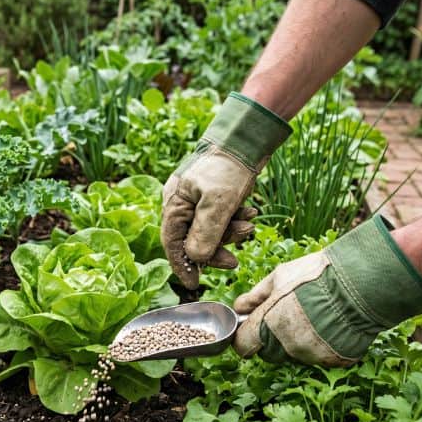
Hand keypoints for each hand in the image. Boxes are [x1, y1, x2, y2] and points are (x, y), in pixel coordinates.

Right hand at [161, 93, 291, 288]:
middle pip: (193, 240)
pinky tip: (250, 213)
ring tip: (249, 225)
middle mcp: (183, 204)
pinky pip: (222, 219)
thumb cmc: (228, 166)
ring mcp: (199, 200)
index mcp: (174, 203)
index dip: (182, 266)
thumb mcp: (218, 202)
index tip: (193, 285)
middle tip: (234, 261)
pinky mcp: (216, 197)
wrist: (248, 137)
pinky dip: (235, 220)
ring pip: (211, 231)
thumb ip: (206, 233)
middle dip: (216, 250)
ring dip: (231, 234)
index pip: (172, 243)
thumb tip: (197, 260)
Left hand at [232, 216, 421, 366]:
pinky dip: (321, 344)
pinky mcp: (334, 360)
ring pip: (293, 354)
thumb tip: (239, 309)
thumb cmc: (317, 274)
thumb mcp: (279, 276)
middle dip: (270, 337)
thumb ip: (255, 296)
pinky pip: (319, 356)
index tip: (252, 327)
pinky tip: (330, 323)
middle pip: (268, 352)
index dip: (246, 336)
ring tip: (313, 314)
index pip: (243, 346)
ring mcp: (312, 356)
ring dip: (296, 341)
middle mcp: (287, 347)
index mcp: (268, 326)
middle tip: (287, 314)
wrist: (363, 281)